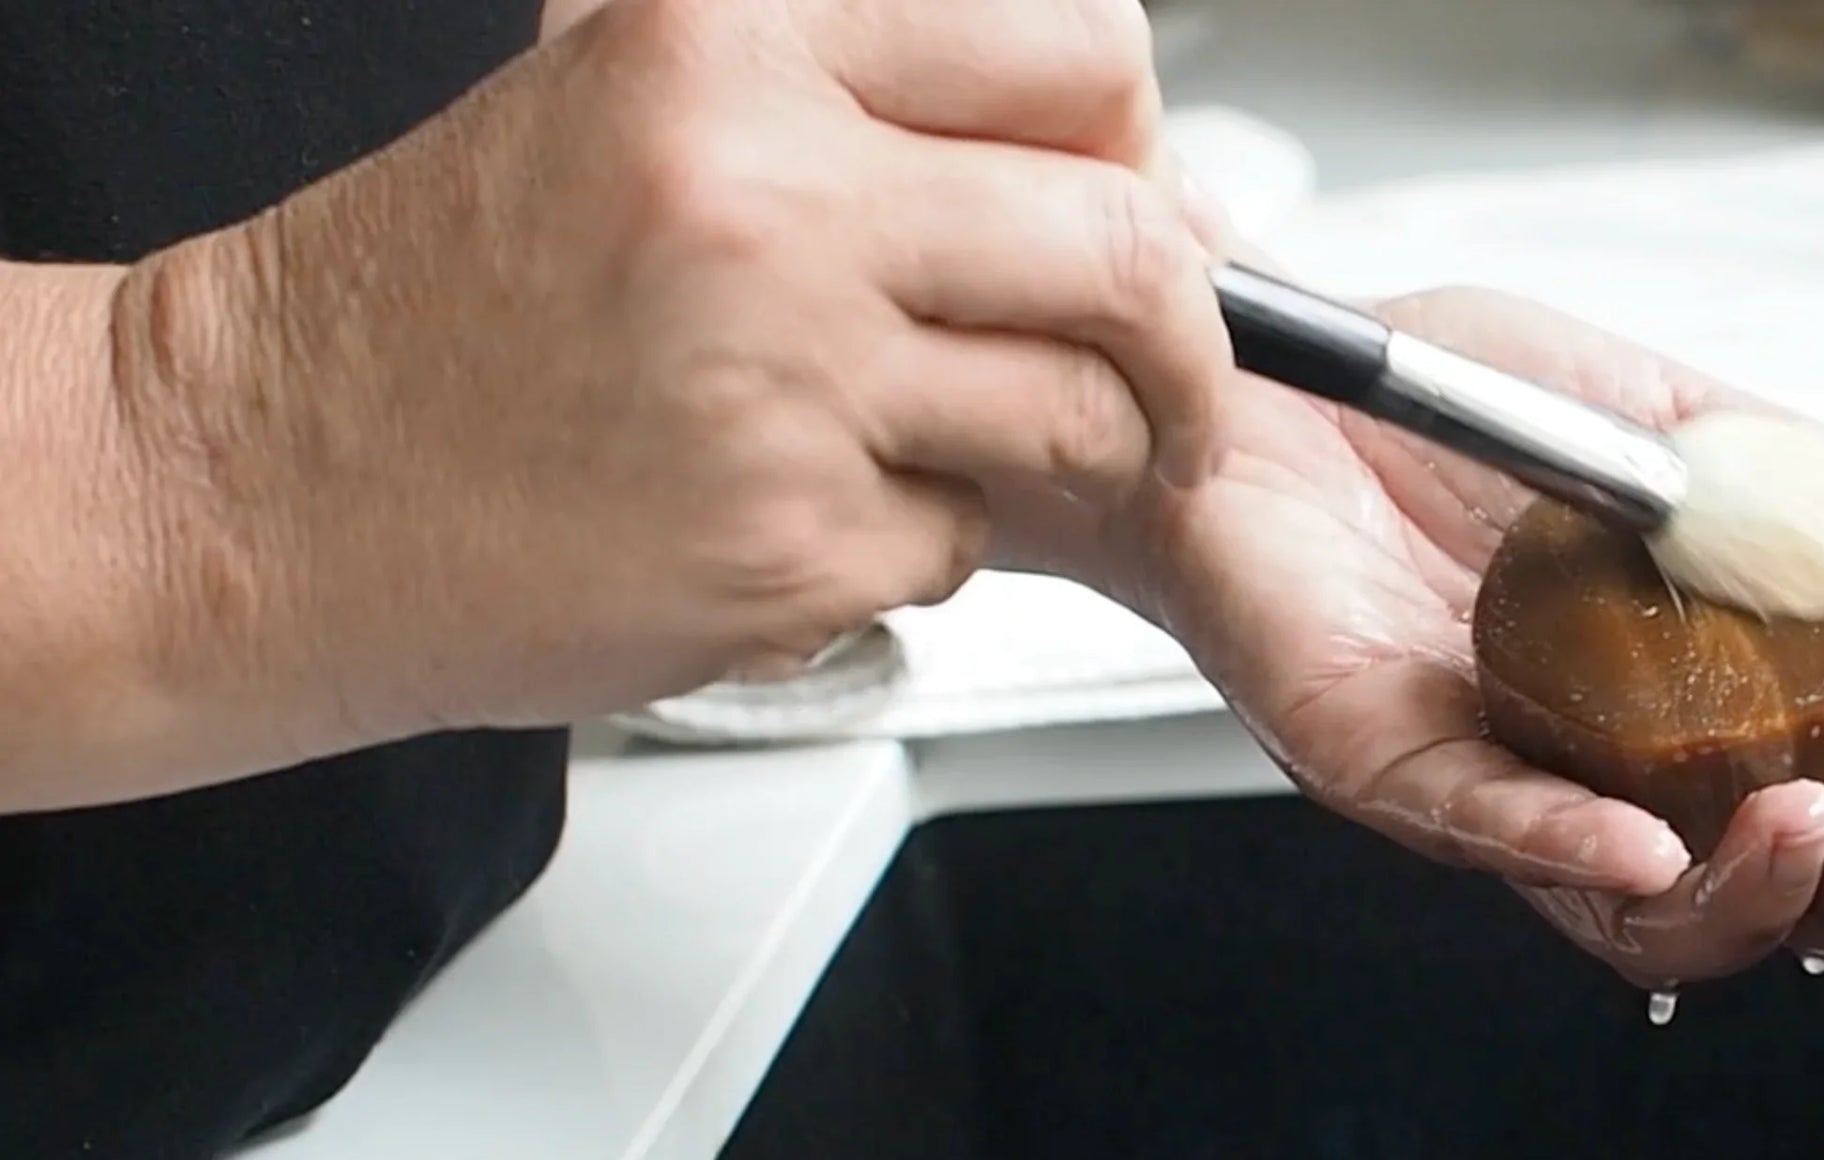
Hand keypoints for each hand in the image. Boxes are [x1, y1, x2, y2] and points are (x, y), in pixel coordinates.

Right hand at [110, 0, 1223, 757]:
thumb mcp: (634, 109)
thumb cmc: (436, 309)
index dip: (1137, 145)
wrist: (253, 482)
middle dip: (1189, 343)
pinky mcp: (783, 546)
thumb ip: (857, 113)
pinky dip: (918, 543)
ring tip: (965, 458)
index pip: (1077, 46)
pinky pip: (961, 543)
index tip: (1139, 211)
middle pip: (1129, 249)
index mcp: (729, 42)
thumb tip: (1099, 169)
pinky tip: (799, 514)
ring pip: (1075, 418)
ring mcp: (781, 378)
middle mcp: (763, 192)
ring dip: (1061, 457)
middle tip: (1173, 390)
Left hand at [1086, 283, 1823, 991]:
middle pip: (1772, 892)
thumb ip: (1791, 481)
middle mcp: (1592, 767)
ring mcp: (1486, 783)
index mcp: (1674, 701)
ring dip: (1756, 892)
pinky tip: (1654, 841)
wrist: (1267, 368)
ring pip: (1641, 912)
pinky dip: (1567, 846)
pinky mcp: (1374, 759)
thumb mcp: (1652, 412)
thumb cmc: (1441, 407)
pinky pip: (1477, 830)